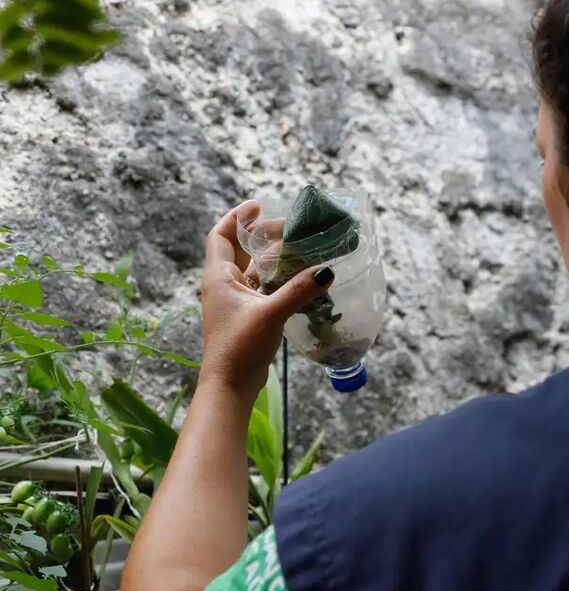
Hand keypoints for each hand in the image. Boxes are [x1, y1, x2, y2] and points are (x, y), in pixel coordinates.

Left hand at [197, 201, 334, 396]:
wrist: (230, 385)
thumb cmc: (240, 347)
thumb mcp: (271, 314)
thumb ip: (299, 290)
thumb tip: (326, 270)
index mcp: (219, 277)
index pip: (221, 235)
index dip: (237, 217)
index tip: (257, 205)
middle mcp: (223, 285)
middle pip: (239, 250)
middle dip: (260, 235)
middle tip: (287, 228)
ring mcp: (234, 302)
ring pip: (251, 270)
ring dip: (269, 257)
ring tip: (294, 247)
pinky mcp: (246, 316)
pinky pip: (260, 288)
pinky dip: (275, 279)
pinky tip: (295, 279)